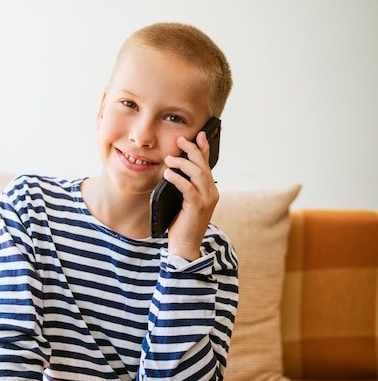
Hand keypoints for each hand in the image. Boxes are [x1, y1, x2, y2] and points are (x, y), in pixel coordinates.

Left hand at [162, 131, 218, 260]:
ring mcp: (206, 199)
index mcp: (209, 189)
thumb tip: (174, 167)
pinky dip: (177, 179)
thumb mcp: (184, 200)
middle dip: (191, 150)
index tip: (199, 134)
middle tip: (180, 140)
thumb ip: (184, 185)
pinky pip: (188, 188)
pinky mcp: (197, 207)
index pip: (207, 164)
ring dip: (183, 163)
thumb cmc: (182, 222)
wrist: (185, 245)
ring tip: (169, 158)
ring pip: (197, 174)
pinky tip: (168, 174)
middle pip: (203, 165)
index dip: (204, 148)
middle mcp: (211, 192)